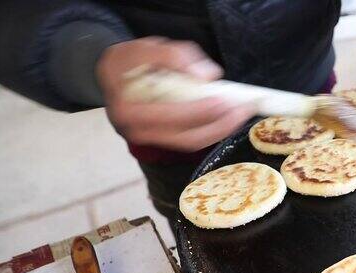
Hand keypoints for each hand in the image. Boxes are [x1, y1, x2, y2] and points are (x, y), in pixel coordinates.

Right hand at [97, 37, 254, 151]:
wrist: (112, 75)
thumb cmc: (130, 60)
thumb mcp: (148, 48)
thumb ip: (176, 56)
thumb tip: (208, 75)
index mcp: (129, 108)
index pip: (171, 116)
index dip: (200, 110)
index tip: (225, 99)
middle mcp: (137, 131)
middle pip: (186, 137)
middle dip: (219, 124)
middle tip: (243, 109)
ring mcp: (149, 139)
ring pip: (190, 143)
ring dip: (220, 130)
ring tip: (241, 114)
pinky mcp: (161, 141)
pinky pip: (189, 140)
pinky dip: (211, 130)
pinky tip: (227, 118)